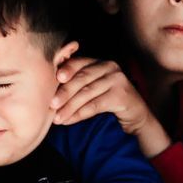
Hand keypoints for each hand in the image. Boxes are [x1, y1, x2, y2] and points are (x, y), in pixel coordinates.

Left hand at [53, 47, 169, 154]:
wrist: (134, 114)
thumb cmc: (107, 100)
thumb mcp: (92, 87)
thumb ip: (76, 82)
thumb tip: (47, 88)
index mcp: (99, 62)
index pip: (79, 63)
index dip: (66, 69)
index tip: (55, 78)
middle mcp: (110, 67)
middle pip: (82, 78)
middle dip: (64, 92)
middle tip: (51, 105)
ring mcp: (118, 80)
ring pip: (87, 93)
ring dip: (69, 107)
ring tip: (57, 118)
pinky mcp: (122, 95)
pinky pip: (96, 105)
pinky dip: (80, 114)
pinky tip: (69, 120)